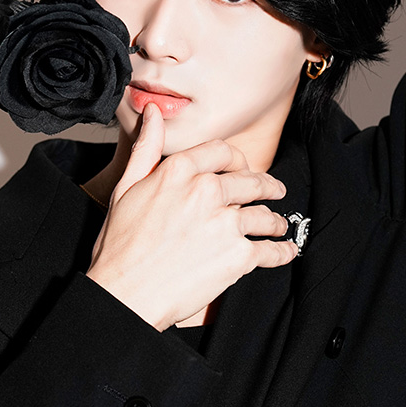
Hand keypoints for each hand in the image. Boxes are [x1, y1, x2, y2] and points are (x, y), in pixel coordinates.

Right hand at [87, 104, 297, 330]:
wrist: (125, 294)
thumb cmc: (120, 246)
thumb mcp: (126, 188)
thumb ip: (146, 148)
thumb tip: (153, 113)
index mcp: (179, 171)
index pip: (223, 152)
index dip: (238, 160)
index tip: (244, 167)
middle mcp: (206, 191)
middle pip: (251, 181)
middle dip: (267, 186)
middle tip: (274, 190)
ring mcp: (226, 224)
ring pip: (265, 216)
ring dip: (275, 221)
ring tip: (278, 225)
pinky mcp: (239, 256)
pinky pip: (271, 250)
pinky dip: (282, 251)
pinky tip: (285, 251)